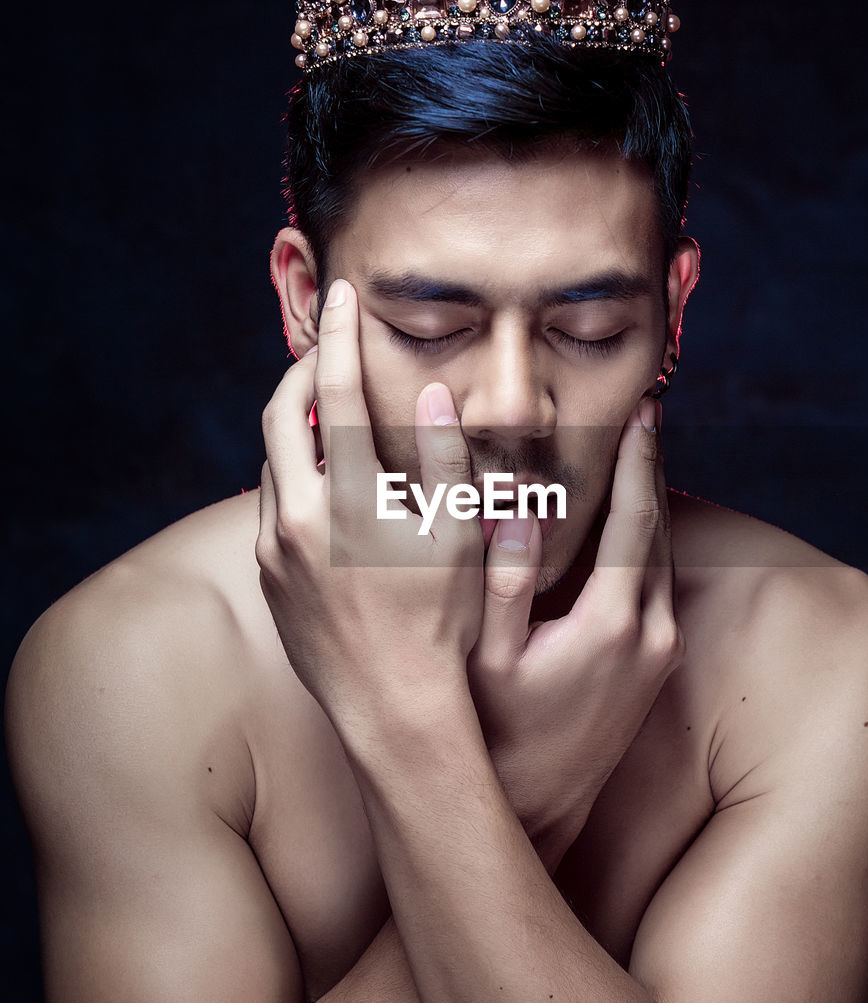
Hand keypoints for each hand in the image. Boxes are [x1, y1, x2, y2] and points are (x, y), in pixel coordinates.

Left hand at [256, 279, 483, 742]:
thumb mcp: (461, 535)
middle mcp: (297, 518)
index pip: (336, 391)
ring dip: (298, 426)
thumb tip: (430, 392)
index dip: (341, 334)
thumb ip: (446, 457)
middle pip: (280, 411)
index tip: (343, 295)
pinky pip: (271, 507)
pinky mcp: (269, 578)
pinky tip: (326, 487)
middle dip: (303, 368)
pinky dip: (293, 477)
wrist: (393, 707)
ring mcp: (276, 550)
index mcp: (348, 499)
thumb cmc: (442, 624)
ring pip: (271, 460)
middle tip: (331, 348)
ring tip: (333, 416)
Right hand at [467, 398, 682, 860]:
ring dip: (652, 503)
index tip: (643, 409)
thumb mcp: (483, 658)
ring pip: (666, 556)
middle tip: (643, 412)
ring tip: (636, 453)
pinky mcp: (658, 665)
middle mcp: (652, 634)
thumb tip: (518, 508)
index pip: (638, 520)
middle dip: (651, 468)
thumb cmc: (495, 734)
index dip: (640, 460)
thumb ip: (500, 581)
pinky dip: (648, 541)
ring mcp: (661, 652)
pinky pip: (661, 582)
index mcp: (613, 623)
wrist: (535, 809)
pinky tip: (627, 521)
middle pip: (663, 529)